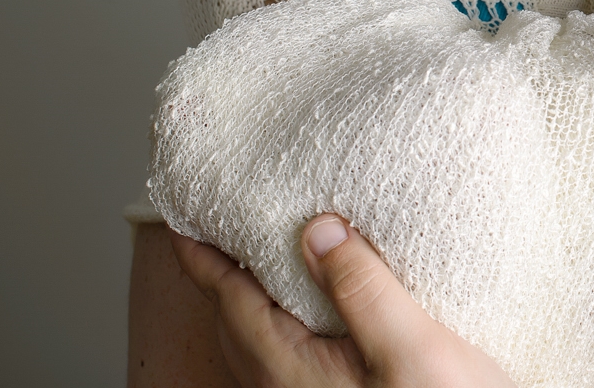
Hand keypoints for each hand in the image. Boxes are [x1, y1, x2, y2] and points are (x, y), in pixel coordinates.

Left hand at [171, 215, 516, 387]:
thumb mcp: (409, 347)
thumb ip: (361, 289)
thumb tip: (318, 229)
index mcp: (291, 369)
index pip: (232, 302)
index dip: (205, 261)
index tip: (184, 224)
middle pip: (236, 325)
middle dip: (223, 280)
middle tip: (221, 235)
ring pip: (260, 344)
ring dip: (253, 302)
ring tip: (266, 265)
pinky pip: (287, 354)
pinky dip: (282, 321)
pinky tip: (315, 312)